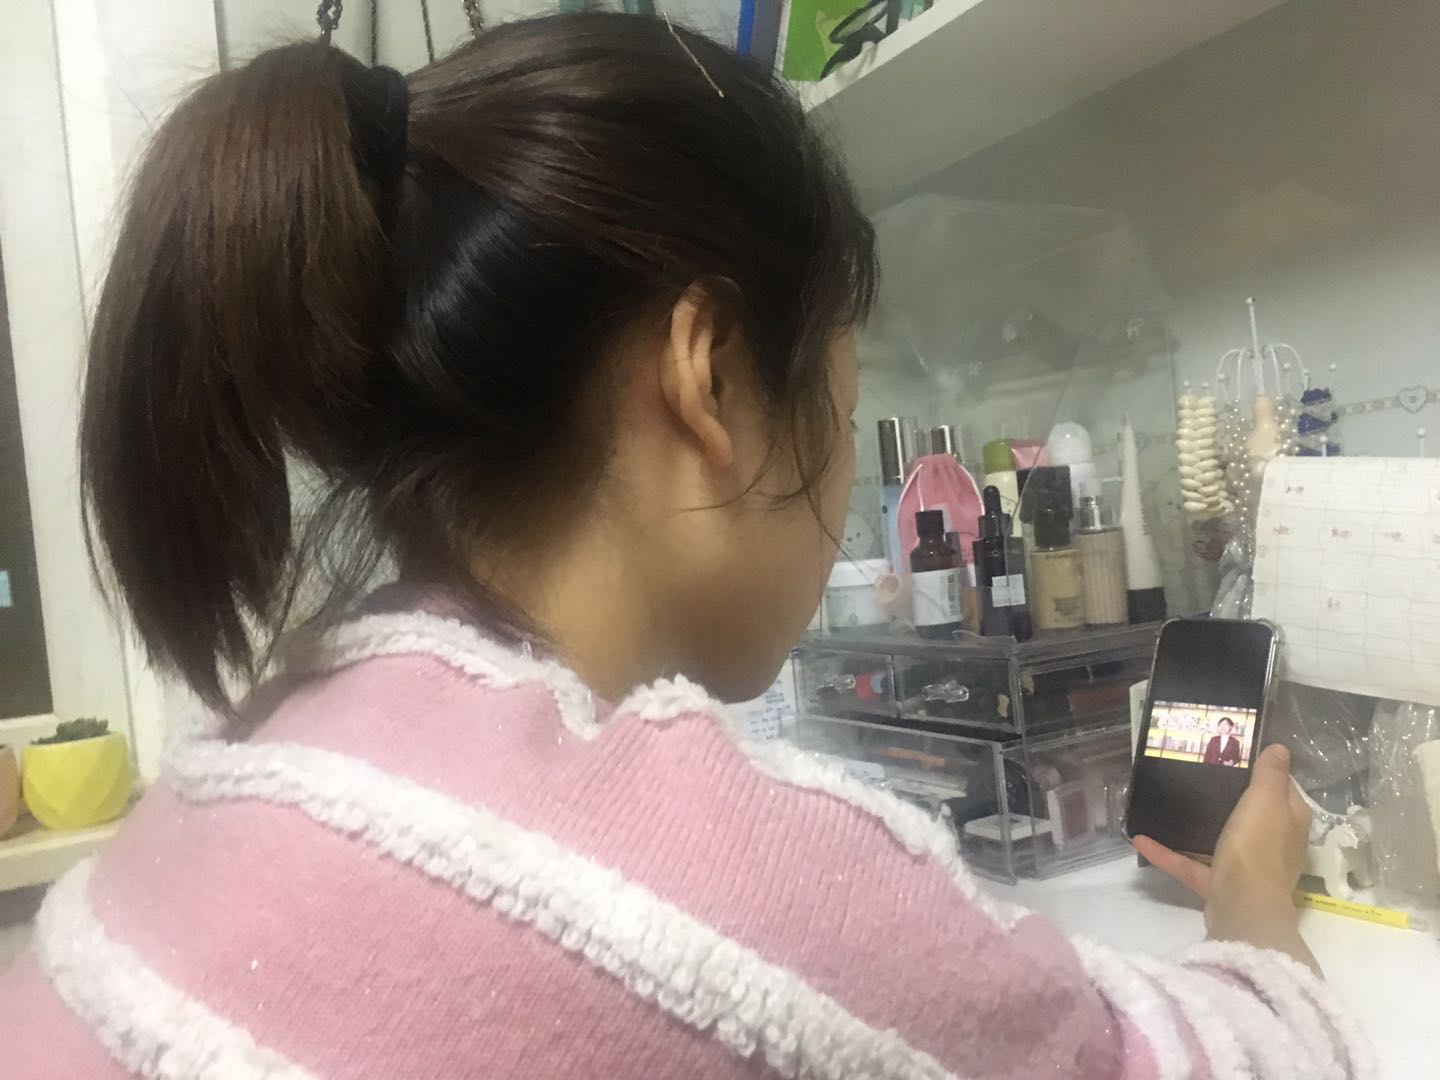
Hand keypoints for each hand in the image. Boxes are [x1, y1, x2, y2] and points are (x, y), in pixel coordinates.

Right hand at [1133, 744, 1317, 969]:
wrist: (1242, 904)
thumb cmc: (1257, 844)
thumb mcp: (1265, 799)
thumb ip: (1270, 773)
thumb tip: (1279, 749)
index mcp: (1289, 822)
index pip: (1282, 792)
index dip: (1265, 775)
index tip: (1236, 759)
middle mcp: (1273, 846)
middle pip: (1254, 817)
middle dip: (1231, 801)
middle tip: (1200, 777)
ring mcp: (1245, 870)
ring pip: (1220, 843)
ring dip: (1197, 829)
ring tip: (1171, 808)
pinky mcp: (1218, 887)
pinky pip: (1190, 865)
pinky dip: (1166, 854)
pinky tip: (1140, 840)